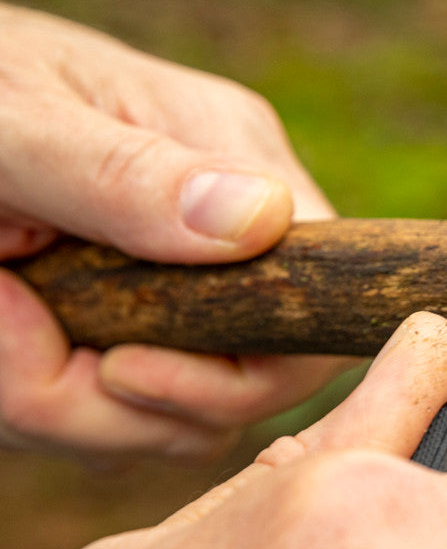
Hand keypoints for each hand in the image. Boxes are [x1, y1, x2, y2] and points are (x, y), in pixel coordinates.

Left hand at [0, 4, 347, 465]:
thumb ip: (127, 175)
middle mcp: (231, 233)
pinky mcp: (132, 332)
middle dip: (123, 409)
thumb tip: (264, 221)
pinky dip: (47, 405)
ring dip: (65, 409)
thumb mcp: (15, 124)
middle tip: (5, 341)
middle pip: (250, 387)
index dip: (237, 375)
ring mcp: (185, 290)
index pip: (313, 304)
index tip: (116, 370)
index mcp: (234, 158)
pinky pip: (124, 422)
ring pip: (180, 424)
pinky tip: (1, 336)